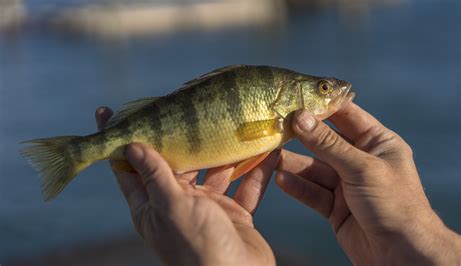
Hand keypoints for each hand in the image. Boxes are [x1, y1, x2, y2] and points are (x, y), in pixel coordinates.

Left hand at [95, 107, 277, 265]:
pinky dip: (256, 170)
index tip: (108, 112)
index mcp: (153, 206)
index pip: (129, 168)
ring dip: (225, 151)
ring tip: (234, 124)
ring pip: (215, 171)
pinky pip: (245, 186)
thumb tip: (131, 145)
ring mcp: (208, 209)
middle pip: (177, 163)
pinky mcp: (234, 214)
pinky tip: (268, 152)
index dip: (120, 141)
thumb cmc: (199, 247)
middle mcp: (178, 204)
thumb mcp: (172, 207)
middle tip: (187, 107)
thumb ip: (155, 176)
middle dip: (183, 138)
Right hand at [276, 103, 460, 264]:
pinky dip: (297, 186)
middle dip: (302, 135)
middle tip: (276, 126)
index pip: (346, 115)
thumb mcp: (361, 168)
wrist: (402, 255)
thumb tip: (300, 117)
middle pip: (325, 142)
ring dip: (293, 163)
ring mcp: (346, 184)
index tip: (295, 98)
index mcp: (377, 143)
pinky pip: (312, 191)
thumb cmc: (394, 204)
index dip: (322, 106)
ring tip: (270, 155)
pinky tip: (280, 179)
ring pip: (314, 168)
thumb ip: (328, 144)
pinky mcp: (335, 206)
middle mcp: (361, 160)